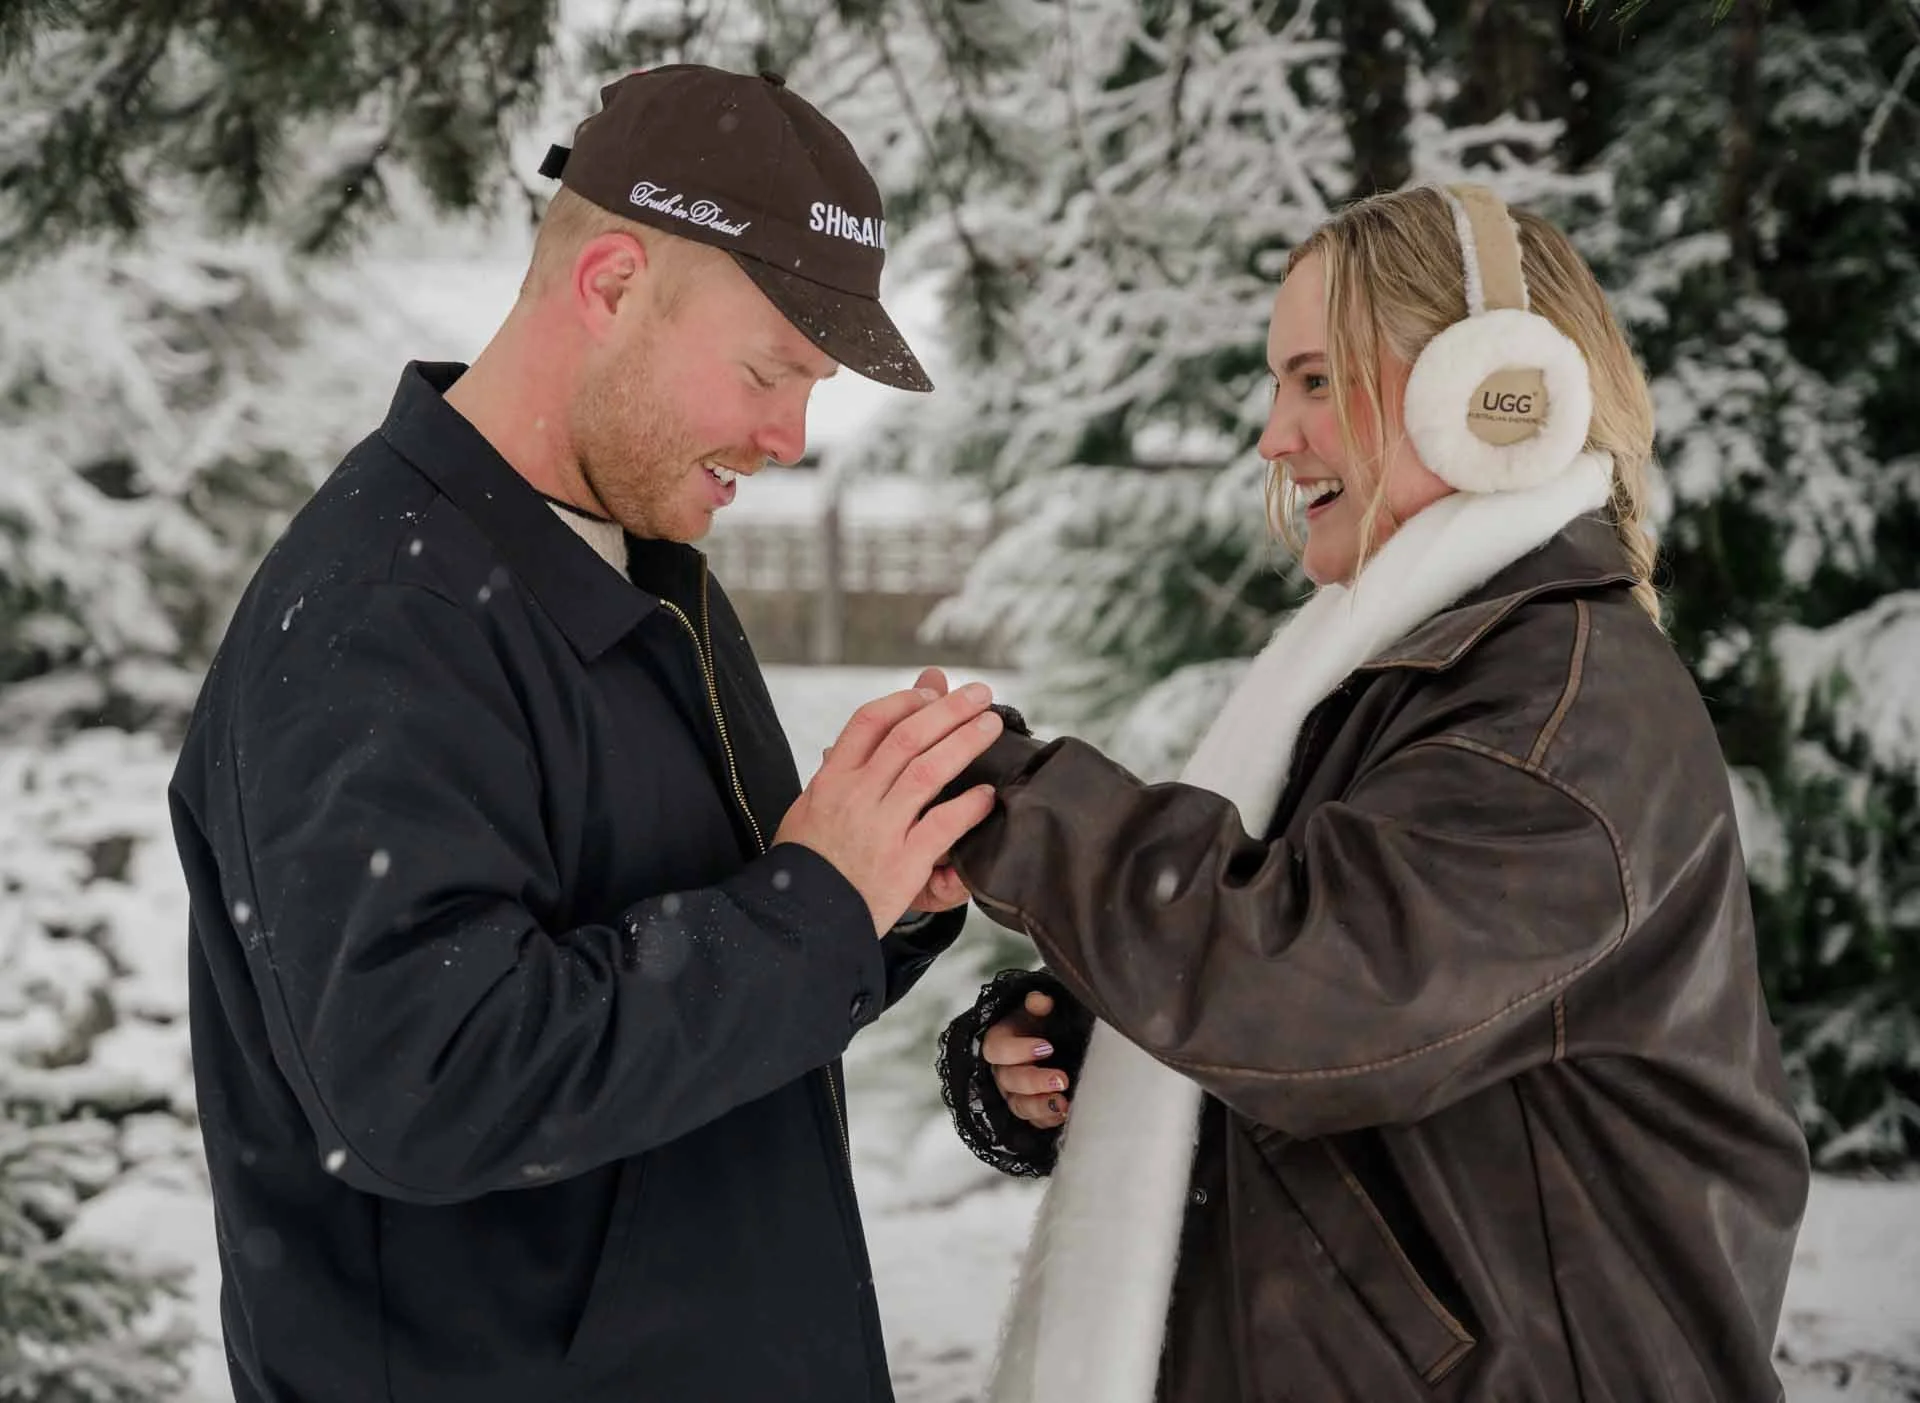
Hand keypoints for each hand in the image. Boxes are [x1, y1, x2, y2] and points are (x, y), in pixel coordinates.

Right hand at [775, 669, 999, 935]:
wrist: (801, 920)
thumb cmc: (810, 863)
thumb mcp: (812, 807)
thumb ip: (843, 768)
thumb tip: (868, 730)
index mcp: (831, 780)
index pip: (869, 722)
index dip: (905, 701)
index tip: (933, 692)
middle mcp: (855, 797)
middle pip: (907, 737)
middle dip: (949, 710)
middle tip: (979, 694)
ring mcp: (880, 828)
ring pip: (928, 771)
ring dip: (965, 742)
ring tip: (991, 726)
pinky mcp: (903, 862)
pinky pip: (943, 825)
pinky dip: (968, 807)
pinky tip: (987, 795)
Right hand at [984, 990, 1069, 1129]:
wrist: (1059, 1038)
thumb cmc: (1045, 1021)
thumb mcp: (1041, 1009)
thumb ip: (1038, 1004)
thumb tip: (1040, 1000)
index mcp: (1000, 1041)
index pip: (997, 1049)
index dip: (1019, 1050)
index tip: (1047, 1047)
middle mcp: (1003, 1070)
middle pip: (1008, 1081)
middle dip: (1035, 1081)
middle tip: (1062, 1078)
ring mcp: (1015, 1094)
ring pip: (1018, 1106)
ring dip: (1041, 1106)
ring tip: (1064, 1103)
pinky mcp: (1031, 1111)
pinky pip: (1034, 1122)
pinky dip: (1049, 1120)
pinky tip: (1065, 1114)